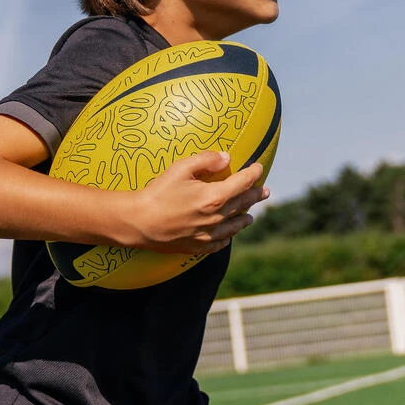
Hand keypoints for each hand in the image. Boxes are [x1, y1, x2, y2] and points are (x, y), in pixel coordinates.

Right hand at [121, 151, 268, 253]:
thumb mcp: (181, 168)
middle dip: (255, 195)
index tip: (259, 168)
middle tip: (265, 191)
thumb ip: (206, 160)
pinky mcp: (198, 246)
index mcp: (215, 197)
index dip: (253, 174)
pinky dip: (228, 237)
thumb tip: (227, 158)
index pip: (243, 183)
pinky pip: (220, 243)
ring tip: (250, 215)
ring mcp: (208, 234)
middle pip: (243, 204)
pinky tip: (229, 235)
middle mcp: (217, 218)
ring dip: (245, 218)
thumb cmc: (158, 192)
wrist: (139, 222)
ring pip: (235, 226)